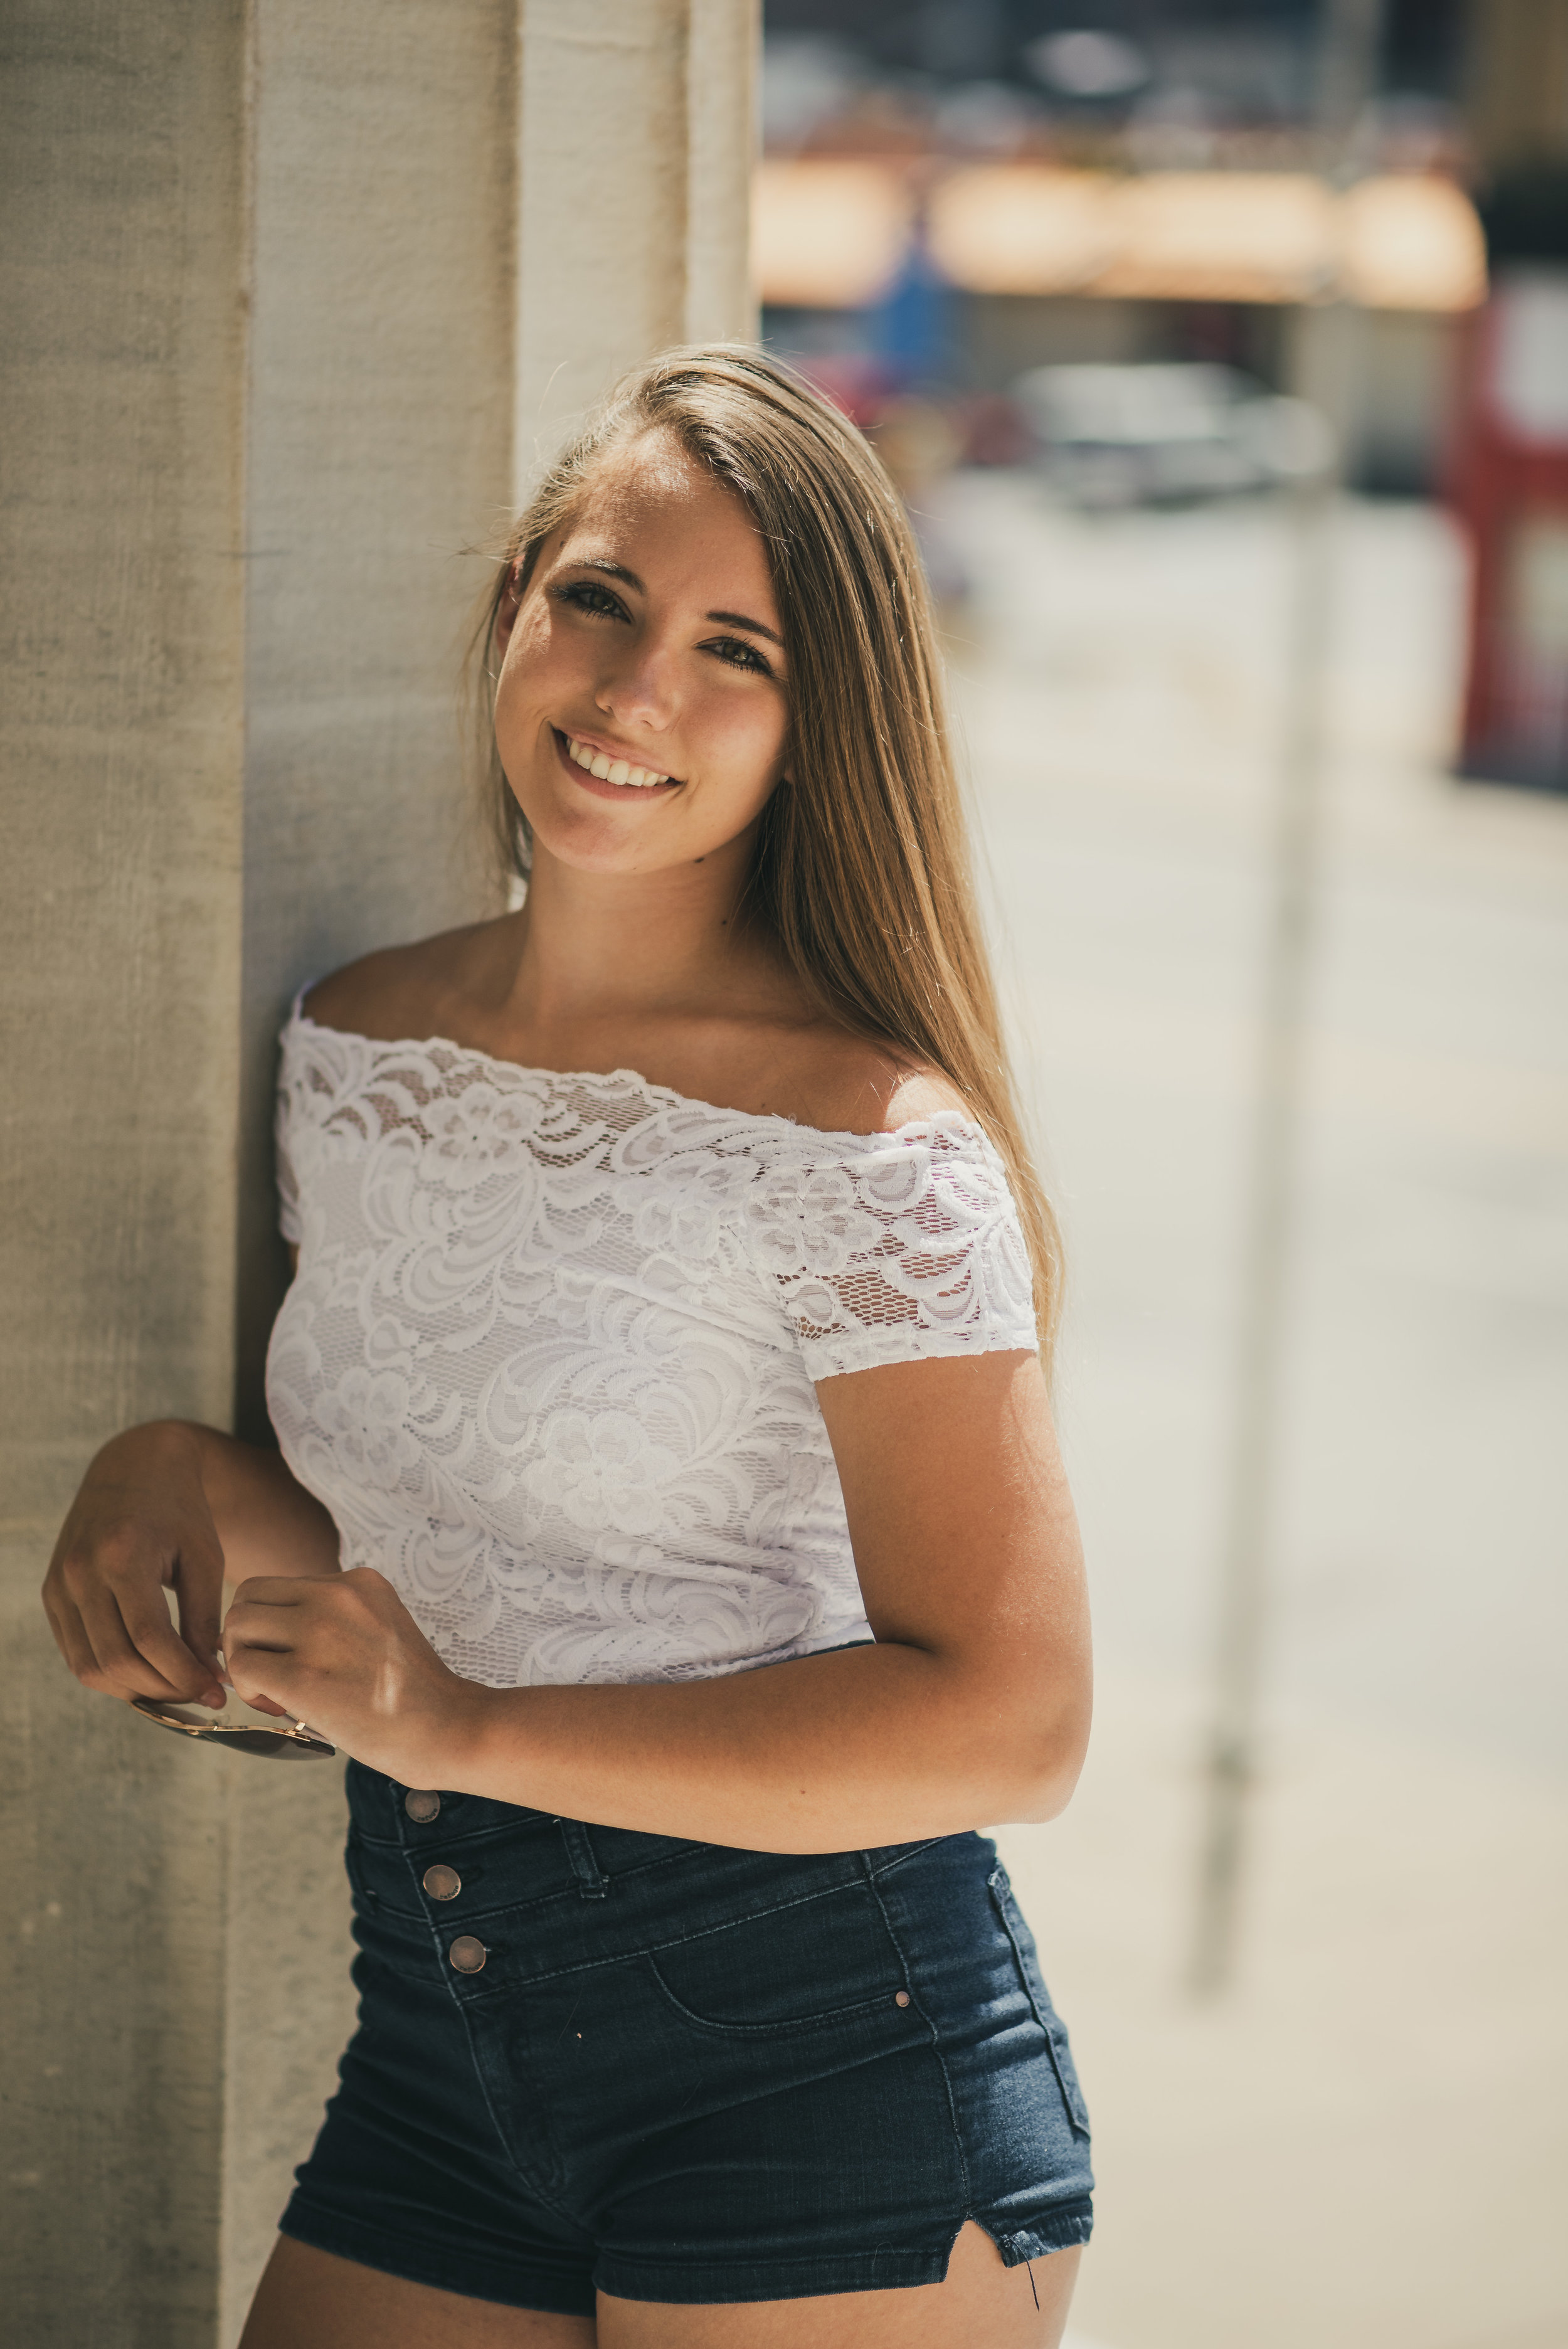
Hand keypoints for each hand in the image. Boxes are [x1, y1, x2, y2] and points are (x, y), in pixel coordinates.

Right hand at [43, 1424, 227, 1707]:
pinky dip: (110, 1672)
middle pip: (117, 1660)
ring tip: (175, 1686)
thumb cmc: (179, 1510)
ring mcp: (59, 1585)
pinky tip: (146, 1671)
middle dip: (164, 1688)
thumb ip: (204, 1618)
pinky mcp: (51, 1594)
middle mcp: (81, 1572)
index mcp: (122, 1555)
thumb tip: (208, 1677)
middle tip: (200, 1692)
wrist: (133, 1468)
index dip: (184, 1675)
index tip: (216, 1692)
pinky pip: (76, 1653)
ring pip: (90, 1667)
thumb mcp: (204, 1557)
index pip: (150, 1639)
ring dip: (135, 1689)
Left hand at [223, 1567, 487, 1782]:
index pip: (279, 1588)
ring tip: (275, 1695)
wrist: (449, 1729)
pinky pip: (243, 1667)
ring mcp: (320, 1631)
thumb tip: (266, 1638)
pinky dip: (248, 1690)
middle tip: (270, 1678)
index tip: (291, 1659)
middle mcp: (337, 1594)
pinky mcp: (305, 1675)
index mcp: (358, 1581)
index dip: (271, 1626)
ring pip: (237, 1626)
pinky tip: (279, 1708)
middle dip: (246, 1639)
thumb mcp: (379, 1627)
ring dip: (243, 1662)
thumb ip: (334, 1619)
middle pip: (248, 1598)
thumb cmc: (413, 1695)